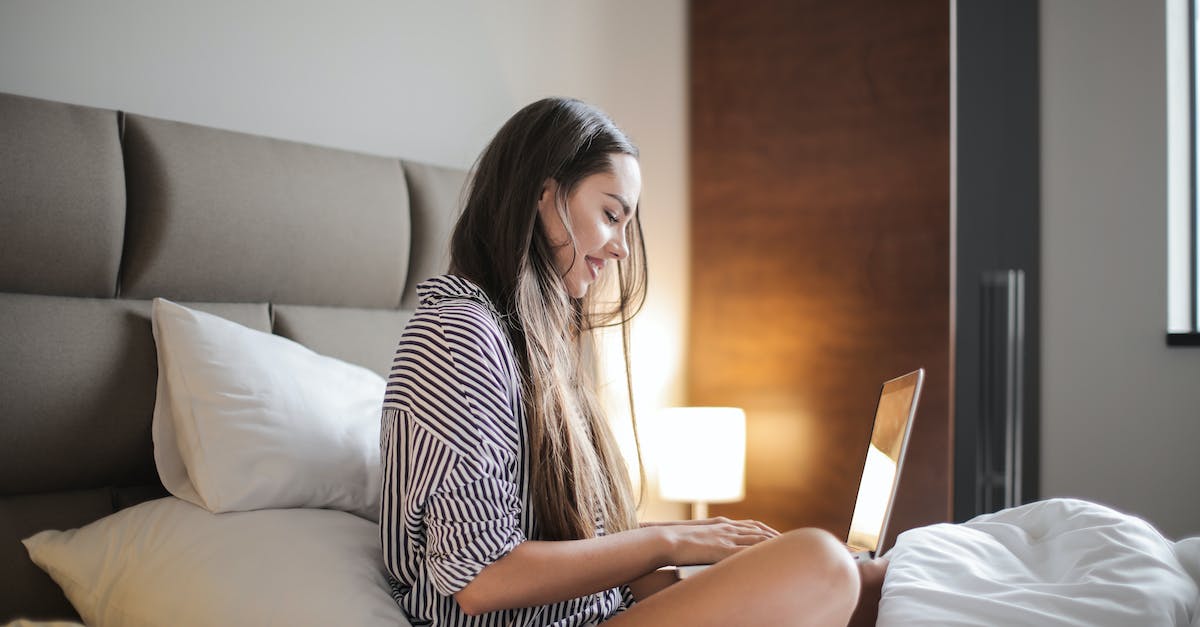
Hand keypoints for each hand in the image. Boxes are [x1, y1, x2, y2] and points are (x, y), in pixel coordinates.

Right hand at [652, 517, 780, 565]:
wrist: (666, 539)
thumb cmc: (676, 540)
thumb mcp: (696, 535)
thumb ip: (708, 537)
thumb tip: (711, 546)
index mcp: (721, 523)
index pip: (751, 525)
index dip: (766, 530)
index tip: (777, 536)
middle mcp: (727, 528)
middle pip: (759, 531)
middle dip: (775, 538)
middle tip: (789, 545)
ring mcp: (726, 538)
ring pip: (757, 540)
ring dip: (773, 545)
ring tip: (786, 552)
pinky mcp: (723, 550)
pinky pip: (747, 552)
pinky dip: (760, 555)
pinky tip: (769, 560)